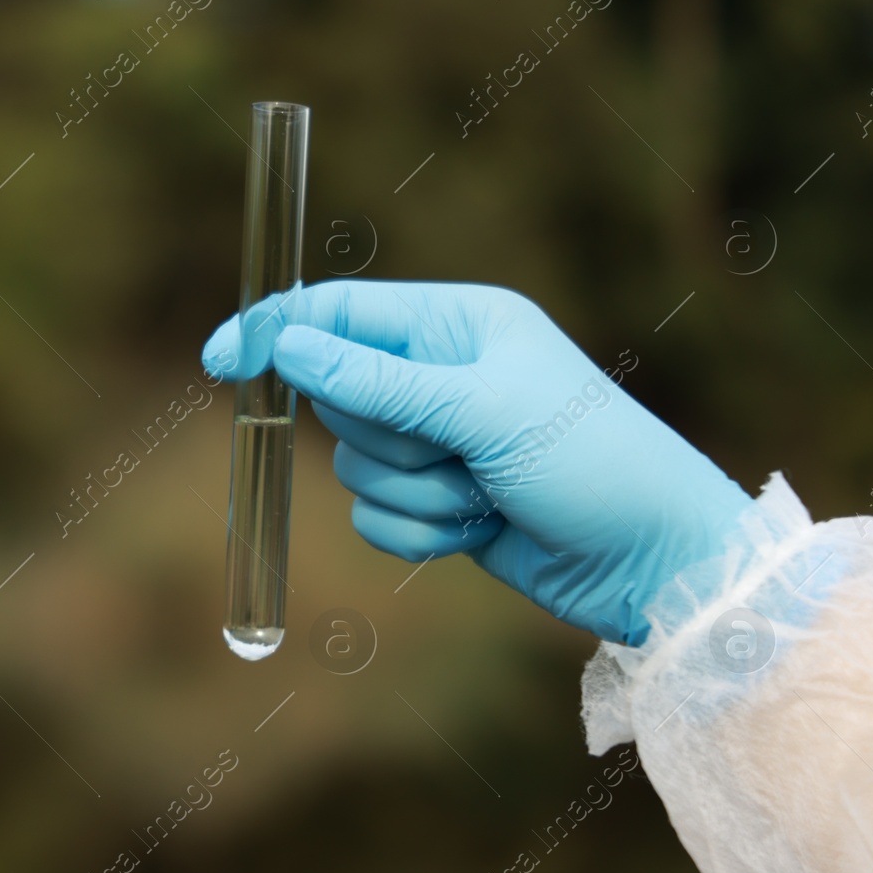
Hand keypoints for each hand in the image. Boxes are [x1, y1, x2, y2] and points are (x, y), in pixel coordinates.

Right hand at [201, 280, 753, 644]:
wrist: (651, 560)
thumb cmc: (588, 461)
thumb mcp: (480, 409)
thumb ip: (375, 379)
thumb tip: (286, 344)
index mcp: (455, 323)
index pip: (339, 312)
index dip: (276, 331)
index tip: (220, 361)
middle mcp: (440, 375)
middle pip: (336, 397)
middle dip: (387, 439)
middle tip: (455, 449)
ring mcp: (438, 441)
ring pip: (353, 466)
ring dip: (414, 494)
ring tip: (484, 497)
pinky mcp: (438, 501)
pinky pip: (374, 516)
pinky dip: (419, 532)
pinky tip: (481, 531)